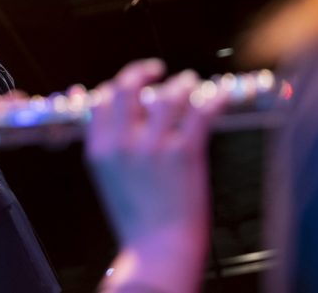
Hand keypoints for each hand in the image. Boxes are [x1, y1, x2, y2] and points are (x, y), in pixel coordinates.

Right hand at [85, 59, 226, 292]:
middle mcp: (122, 144)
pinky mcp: (184, 152)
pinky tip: (218, 93)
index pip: (99, 100)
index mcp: (99, 151)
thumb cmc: (137, 217)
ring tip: (188, 82)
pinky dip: (212, 97)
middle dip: (141, 71)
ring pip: (166, 95)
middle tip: (156, 69)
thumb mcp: (107, 178)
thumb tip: (109, 117)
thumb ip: (107, 146)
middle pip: (126, 88)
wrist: (159, 247)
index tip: (127, 82)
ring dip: (180, 83)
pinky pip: (199, 111)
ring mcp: (153, 147)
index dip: (114, 84)